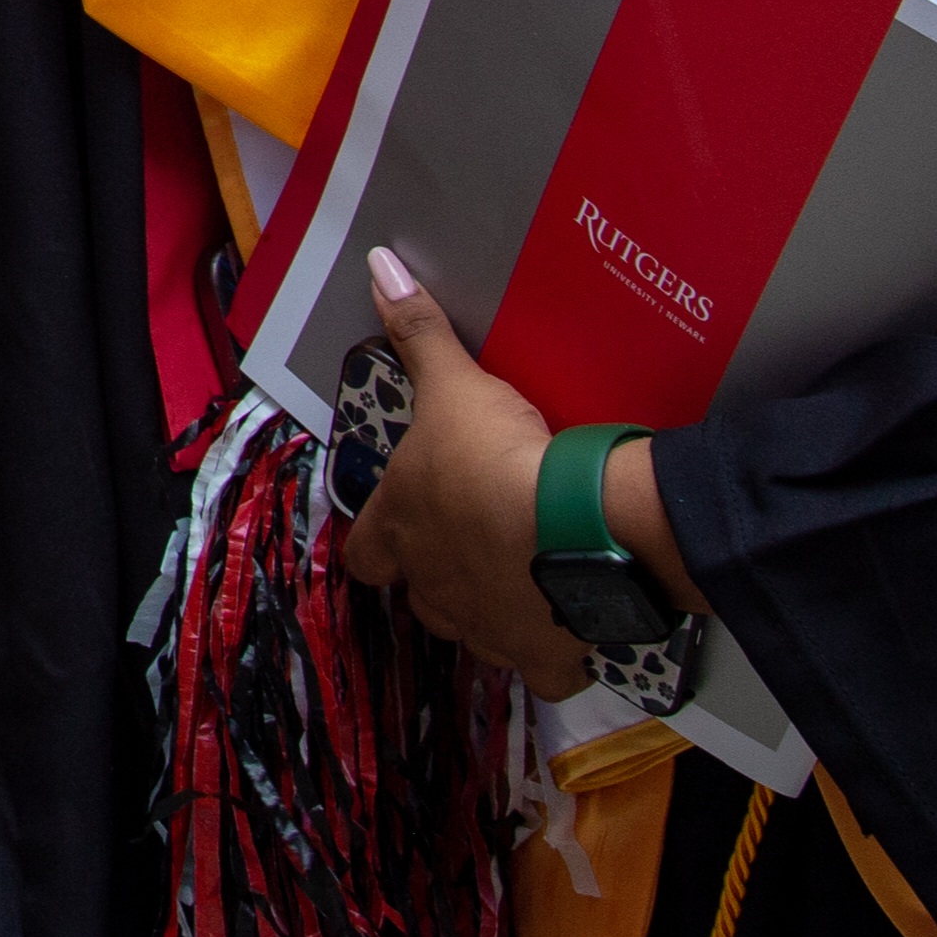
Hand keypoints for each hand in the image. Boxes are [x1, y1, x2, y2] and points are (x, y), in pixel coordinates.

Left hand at [337, 245, 696, 696]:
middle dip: (439, 577)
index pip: (363, 554)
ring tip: (521, 578)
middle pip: (421, 598)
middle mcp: (433, 591)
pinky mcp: (545, 657)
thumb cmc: (493, 456)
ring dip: (490, 612)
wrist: (574, 525)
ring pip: (474, 635)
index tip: (399, 526)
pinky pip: (543, 671)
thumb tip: (377, 265)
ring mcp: (487, 631)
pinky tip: (568, 629)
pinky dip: (552, 653)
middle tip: (473, 545)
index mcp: (400, 532)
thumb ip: (417, 332)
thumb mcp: (453, 385)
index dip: (376, 541)